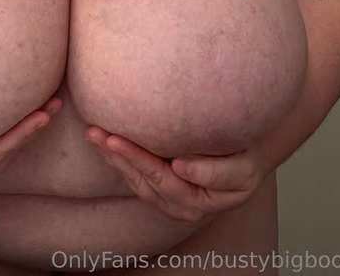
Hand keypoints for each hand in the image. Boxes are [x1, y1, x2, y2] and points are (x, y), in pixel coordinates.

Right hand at [0, 97, 61, 201]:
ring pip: (6, 151)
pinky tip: (32, 110)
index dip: (14, 140)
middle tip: (50, 106)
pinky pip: (0, 145)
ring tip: (50, 103)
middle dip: (29, 132)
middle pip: (4, 155)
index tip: (33, 119)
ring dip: (29, 129)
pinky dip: (17, 128)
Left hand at [87, 126, 268, 222]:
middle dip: (124, 156)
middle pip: (147, 180)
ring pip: (136, 180)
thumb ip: (217, 172)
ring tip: (94, 134)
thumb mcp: (243, 168)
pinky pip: (134, 177)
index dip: (150, 165)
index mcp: (201, 200)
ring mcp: (168, 200)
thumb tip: (181, 167)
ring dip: (113, 157)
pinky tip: (103, 142)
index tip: (132, 148)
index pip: (170, 181)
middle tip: (104, 134)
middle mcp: (182, 206)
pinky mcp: (158, 190)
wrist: (245, 158)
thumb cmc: (244, 159)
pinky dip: (116, 158)